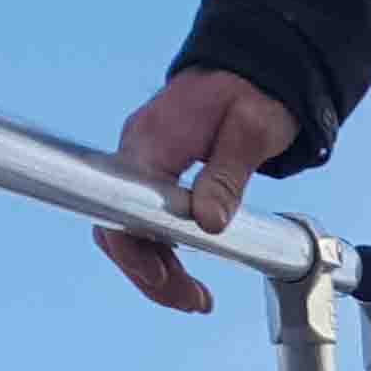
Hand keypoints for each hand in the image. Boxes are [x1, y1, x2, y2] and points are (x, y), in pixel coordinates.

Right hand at [92, 69, 299, 312]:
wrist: (252, 69)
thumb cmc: (252, 94)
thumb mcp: (249, 132)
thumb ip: (225, 177)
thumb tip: (206, 223)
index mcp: (153, 137)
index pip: (119, 198)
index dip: (131, 245)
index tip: (161, 277)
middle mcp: (138, 150)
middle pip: (118, 224)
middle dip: (149, 272)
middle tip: (195, 301)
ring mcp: (143, 163)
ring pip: (129, 231)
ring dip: (158, 272)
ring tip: (198, 300)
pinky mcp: (154, 174)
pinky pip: (144, 222)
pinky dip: (162, 254)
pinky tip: (186, 277)